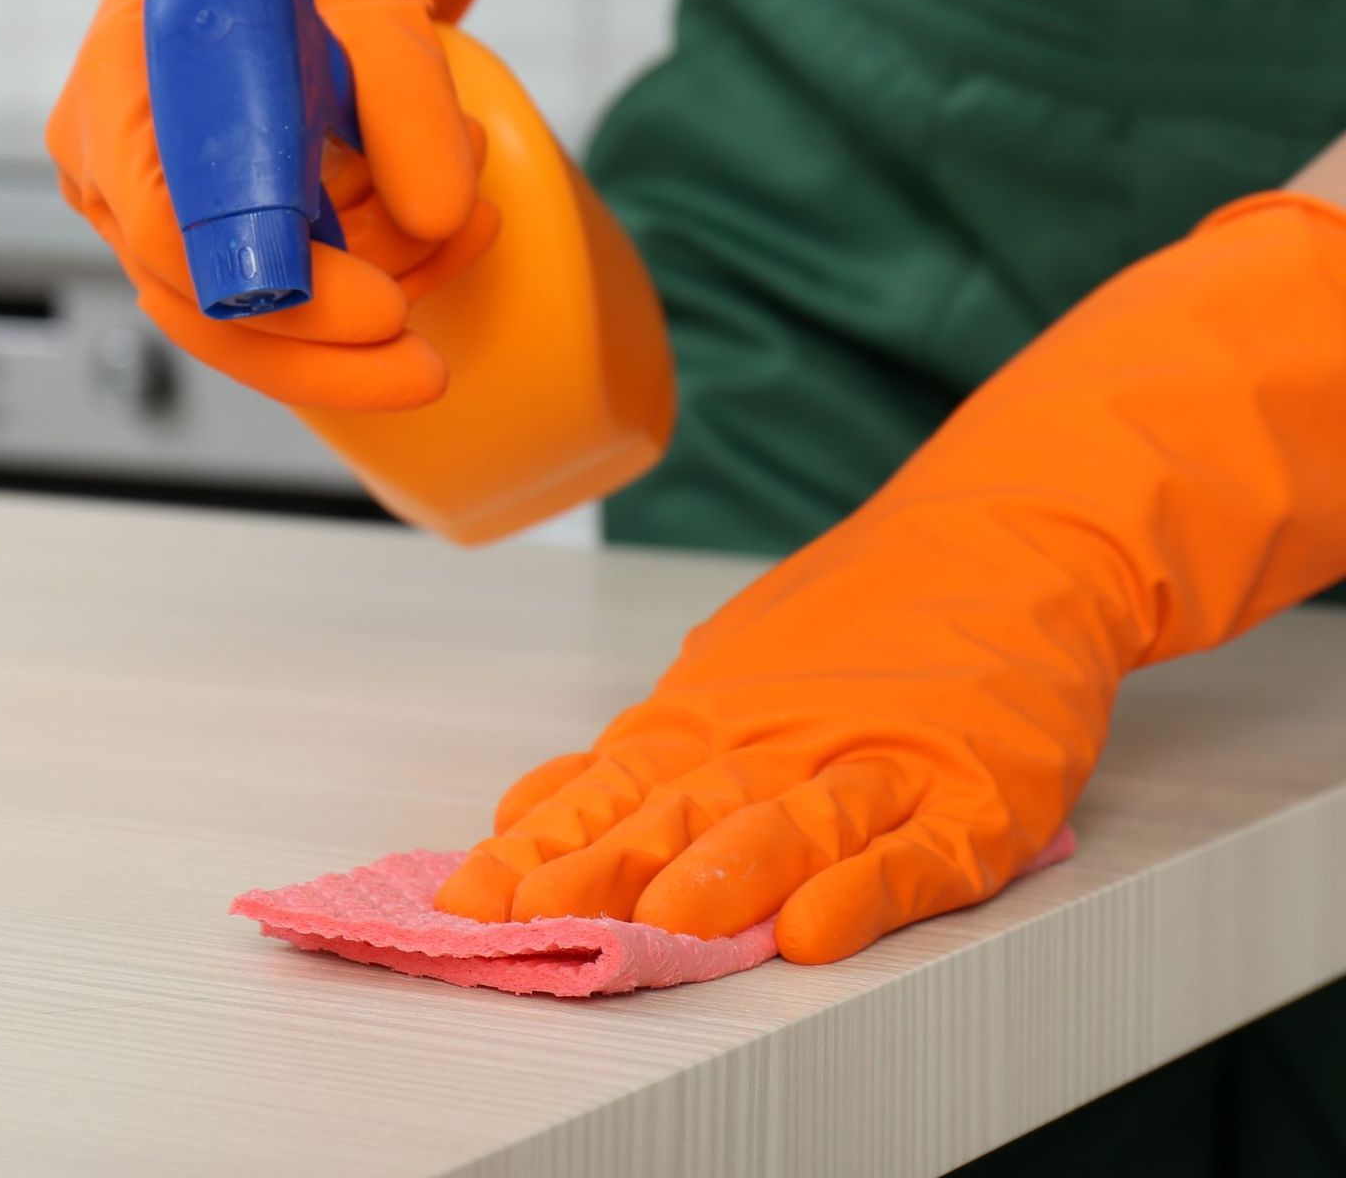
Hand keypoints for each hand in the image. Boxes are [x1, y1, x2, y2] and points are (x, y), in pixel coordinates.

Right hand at [48, 0, 499, 409]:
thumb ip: (400, 79)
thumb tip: (439, 209)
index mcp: (121, 80)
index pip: (170, 231)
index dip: (277, 293)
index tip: (383, 310)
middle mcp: (116, 154)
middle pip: (202, 305)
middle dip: (326, 348)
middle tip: (428, 365)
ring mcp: (161, 193)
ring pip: (253, 311)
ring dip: (376, 287)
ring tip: (474, 223)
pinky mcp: (218, 209)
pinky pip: (289, 278)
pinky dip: (378, 265)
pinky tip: (452, 224)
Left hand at [439, 194, 1345, 959]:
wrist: (1007, 542)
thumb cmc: (861, 617)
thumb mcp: (732, 669)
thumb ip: (651, 748)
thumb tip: (542, 801)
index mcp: (713, 721)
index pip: (610, 790)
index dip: (540, 846)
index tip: (467, 896)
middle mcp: (778, 745)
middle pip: (677, 814)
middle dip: (594, 871)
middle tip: (523, 921)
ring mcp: (877, 766)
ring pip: (787, 829)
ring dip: (720, 881)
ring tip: (657, 929)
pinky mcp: (974, 798)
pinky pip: (914, 852)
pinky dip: (864, 890)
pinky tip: (816, 931)